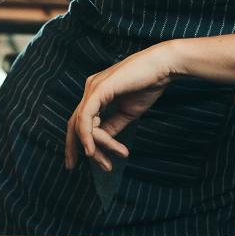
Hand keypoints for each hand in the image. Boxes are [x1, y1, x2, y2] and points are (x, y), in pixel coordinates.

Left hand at [64, 45, 178, 171]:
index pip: (81, 122)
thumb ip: (112, 126)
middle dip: (71, 147)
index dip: (84, 143)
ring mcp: (93, 88)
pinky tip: (91, 151)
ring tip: (109, 163)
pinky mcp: (99, 89)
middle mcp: (90, 89)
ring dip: (94, 148)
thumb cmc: (148, 85)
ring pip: (81, 125)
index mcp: (96, 94)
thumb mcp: (127, 113)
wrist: (163, 68)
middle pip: (73, 123)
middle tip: (71, 168)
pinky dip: (87, 136)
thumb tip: (100, 143)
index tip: (100, 163)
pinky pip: (86, 117)